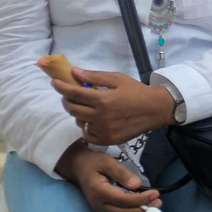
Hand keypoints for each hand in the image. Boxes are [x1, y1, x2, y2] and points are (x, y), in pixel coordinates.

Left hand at [54, 68, 173, 145]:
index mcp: (103, 99)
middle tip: (70, 95)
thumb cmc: (137, 91)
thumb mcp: (118, 79)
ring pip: (79, 121)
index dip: (61, 87)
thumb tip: (74, 72)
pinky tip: (94, 120)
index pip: (74, 93)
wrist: (156, 110)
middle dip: (67, 100)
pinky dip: (86, 127)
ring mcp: (103, 130)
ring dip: (78, 113)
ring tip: (87, 107)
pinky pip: (87, 134)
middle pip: (72, 109)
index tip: (55, 83)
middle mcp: (101, 116)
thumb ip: (95, 76)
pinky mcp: (107, 139)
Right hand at [56, 144, 159, 211]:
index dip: (142, 199)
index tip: (155, 193)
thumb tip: (137, 185)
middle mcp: (98, 205)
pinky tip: (143, 211)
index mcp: (99, 192)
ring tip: (153, 208)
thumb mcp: (108, 162)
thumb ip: (122, 173)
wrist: (78, 168)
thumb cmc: (94, 163)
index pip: (123, 201)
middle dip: (143, 211)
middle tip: (158, 202)